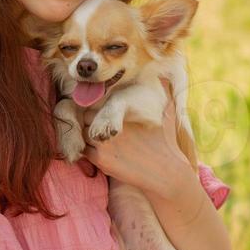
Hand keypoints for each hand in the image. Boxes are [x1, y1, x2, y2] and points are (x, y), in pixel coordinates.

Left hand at [81, 77, 191, 194]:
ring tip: (100, 139)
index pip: (95, 101)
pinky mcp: (101, 159)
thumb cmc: (166, 142)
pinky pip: (84, 150)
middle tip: (98, 126)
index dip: (95, 106)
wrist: (166, 172)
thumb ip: (163, 92)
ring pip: (82, 132)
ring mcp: (104, 141)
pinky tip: (101, 152)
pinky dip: (88, 150)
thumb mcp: (167, 112)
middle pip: (85, 115)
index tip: (100, 112)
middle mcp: (110, 123)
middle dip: (89, 120)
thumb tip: (164, 78)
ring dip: (87, 135)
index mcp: (124, 108)